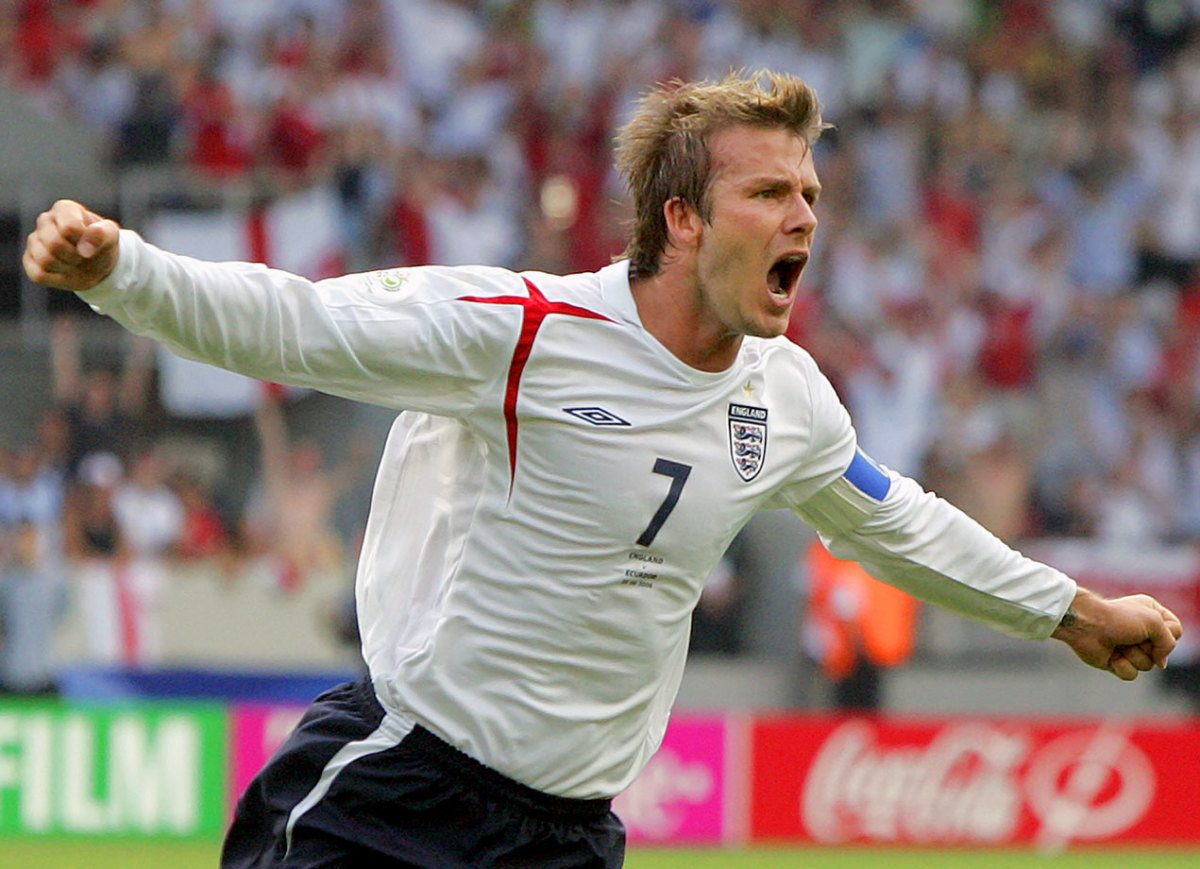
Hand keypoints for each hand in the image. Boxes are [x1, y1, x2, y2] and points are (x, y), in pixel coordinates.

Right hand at [23, 199, 120, 292]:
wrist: (97, 266)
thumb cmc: (101, 245)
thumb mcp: (111, 236)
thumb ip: (103, 233)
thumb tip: (84, 249)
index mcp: (64, 209)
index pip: (69, 228)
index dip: (84, 241)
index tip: (92, 242)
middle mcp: (45, 220)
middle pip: (54, 244)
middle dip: (75, 256)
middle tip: (83, 256)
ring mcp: (34, 240)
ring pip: (45, 259)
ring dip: (66, 267)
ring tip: (74, 262)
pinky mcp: (29, 260)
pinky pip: (38, 274)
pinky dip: (57, 278)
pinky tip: (64, 270)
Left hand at [1052, 587, 1182, 680]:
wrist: (1085, 625)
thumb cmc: (1118, 618)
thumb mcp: (1153, 622)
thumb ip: (1168, 642)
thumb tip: (1161, 663)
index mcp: (1152, 614)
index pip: (1176, 632)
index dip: (1168, 634)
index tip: (1152, 626)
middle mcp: (1142, 631)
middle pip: (1163, 652)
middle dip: (1148, 647)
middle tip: (1131, 636)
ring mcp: (1129, 647)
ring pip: (1148, 665)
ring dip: (1134, 656)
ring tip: (1119, 645)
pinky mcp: (1117, 661)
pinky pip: (1132, 674)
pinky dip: (1122, 667)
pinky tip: (1112, 656)